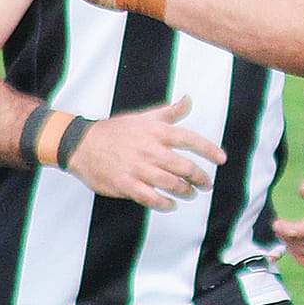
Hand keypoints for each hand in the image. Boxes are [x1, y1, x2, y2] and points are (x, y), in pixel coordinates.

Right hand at [68, 99, 225, 209]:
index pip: (190, 139)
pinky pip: (152, 198)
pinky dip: (165, 203)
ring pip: (171, 184)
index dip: (209, 150)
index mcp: (155, 131)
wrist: (81, 144)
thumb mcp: (143, 117)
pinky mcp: (126, 184)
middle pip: (185, 166)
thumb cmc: (115, 131)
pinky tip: (170, 204)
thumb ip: (169, 111)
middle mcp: (149, 149)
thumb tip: (188, 100)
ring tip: (190, 193)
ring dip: (185, 191)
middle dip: (200, 177)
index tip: (222, 159)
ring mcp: (138, 168)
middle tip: (206, 184)